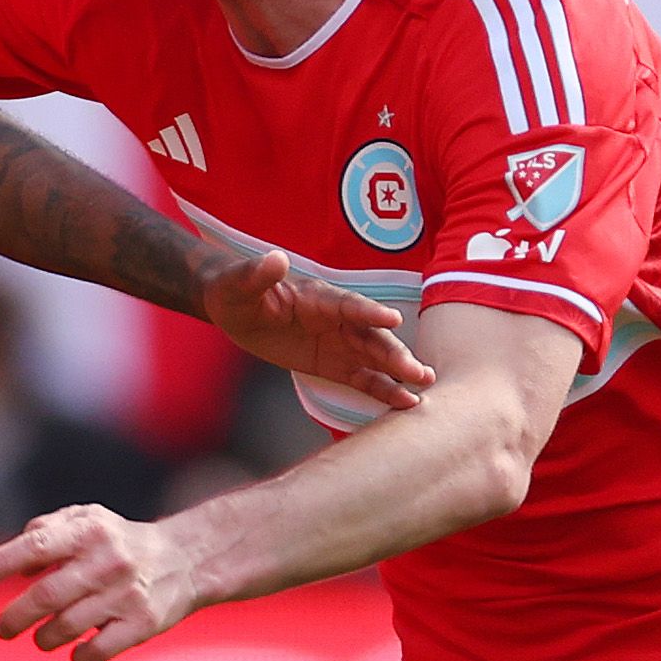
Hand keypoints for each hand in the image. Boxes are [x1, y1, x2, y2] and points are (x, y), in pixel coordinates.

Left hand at [0, 504, 201, 660]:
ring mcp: (127, 594)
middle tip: (2, 629)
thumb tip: (16, 565)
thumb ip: (46, 531)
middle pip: (46, 595)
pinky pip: (98, 652)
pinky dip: (78, 657)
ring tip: (41, 637)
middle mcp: (108, 561)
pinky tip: (75, 652)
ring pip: (67, 627)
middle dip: (14, 617)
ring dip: (44, 638)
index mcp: (90, 531)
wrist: (187, 560)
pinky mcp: (143, 624)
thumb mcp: (86, 519)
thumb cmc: (118, 541)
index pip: (36, 545)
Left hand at [201, 249, 429, 410]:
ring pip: (375, 357)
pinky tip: (405, 402)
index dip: (369, 313)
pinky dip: (384, 389)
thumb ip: (258, 275)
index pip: (348, 305)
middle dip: (393, 352)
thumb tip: (275, 258)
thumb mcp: (239, 284)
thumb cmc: (236, 290)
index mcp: (318, 298)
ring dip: (399, 370)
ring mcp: (339, 342)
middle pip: (370, 336)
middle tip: (416, 371)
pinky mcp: (335, 364)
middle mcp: (337, 319)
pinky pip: (363, 377)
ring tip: (425, 384)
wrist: (235, 307)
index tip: (392, 320)